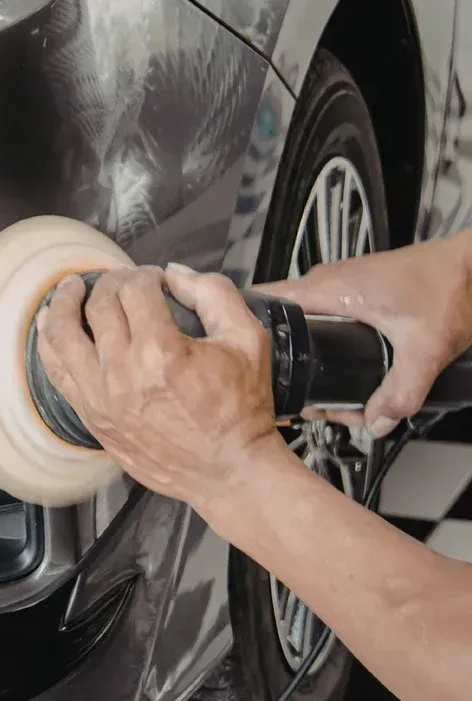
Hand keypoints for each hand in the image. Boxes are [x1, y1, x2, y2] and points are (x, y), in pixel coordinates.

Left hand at [35, 265, 288, 511]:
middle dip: (110, 283)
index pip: (135, 291)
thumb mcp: (248, 340)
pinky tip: (50, 324)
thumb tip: (174, 274)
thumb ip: (214, 294)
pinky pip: (56, 372)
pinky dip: (48, 343)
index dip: (145, 275)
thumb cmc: (241, 408)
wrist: (227, 470)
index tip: (156, 280)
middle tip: (122, 281)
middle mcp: (123, 372)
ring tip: (70, 288)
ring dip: (64, 304)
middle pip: (99, 306)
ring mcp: (100, 397)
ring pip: (63, 336)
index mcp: (162, 352)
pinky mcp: (91, 416)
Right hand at [258, 231, 471, 437]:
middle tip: (307, 396)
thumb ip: (401, 392)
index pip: (264, 300)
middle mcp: (328, 279)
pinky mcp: (357, 286)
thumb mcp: (425, 349)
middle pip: (286, 321)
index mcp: (330, 288)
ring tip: (326, 385)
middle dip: (289, 360)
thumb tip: (378, 420)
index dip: (251, 331)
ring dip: (310, 350)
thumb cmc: (449, 284)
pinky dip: (326, 337)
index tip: (251, 362)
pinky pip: (325, 311)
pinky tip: (344, 359)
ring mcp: (342, 280)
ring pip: (307, 317)